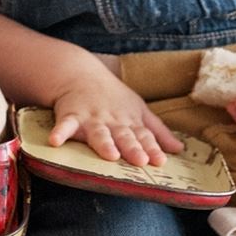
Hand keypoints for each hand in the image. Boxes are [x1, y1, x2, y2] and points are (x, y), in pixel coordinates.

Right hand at [49, 72, 183, 166]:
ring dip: (104, 143)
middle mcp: (113, 121)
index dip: (152, 148)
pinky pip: (64, 125)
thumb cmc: (113, 96)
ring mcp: (91, 118)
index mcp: (130, 121)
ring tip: (109, 154)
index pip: (144, 136)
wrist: (80, 73)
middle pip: (124, 136)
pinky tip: (55, 141)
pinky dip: (60, 132)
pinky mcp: (70, 115)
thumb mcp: (139, 110)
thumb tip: (179, 150)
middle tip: (140, 160)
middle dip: (132, 148)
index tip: (160, 161)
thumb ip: (158, 132)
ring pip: (99, 133)